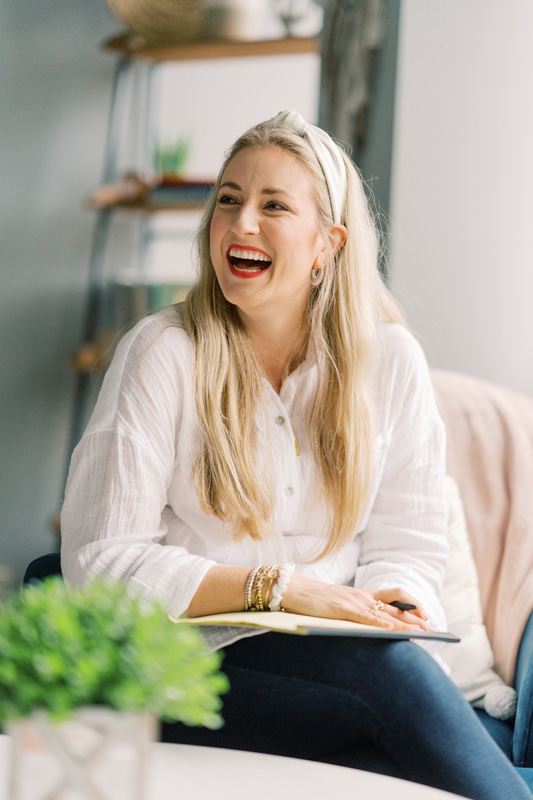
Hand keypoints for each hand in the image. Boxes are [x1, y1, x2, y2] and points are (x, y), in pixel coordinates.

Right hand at [282, 575, 431, 631]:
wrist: (292, 589)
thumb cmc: (312, 601)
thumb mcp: (337, 606)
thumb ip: (353, 614)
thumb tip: (367, 629)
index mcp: (362, 595)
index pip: (395, 597)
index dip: (413, 606)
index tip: (426, 618)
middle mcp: (363, 596)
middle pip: (397, 605)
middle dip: (417, 618)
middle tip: (433, 630)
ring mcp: (354, 602)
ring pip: (387, 613)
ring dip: (406, 624)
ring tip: (422, 633)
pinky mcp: (342, 609)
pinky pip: (367, 618)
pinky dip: (382, 625)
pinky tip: (393, 632)